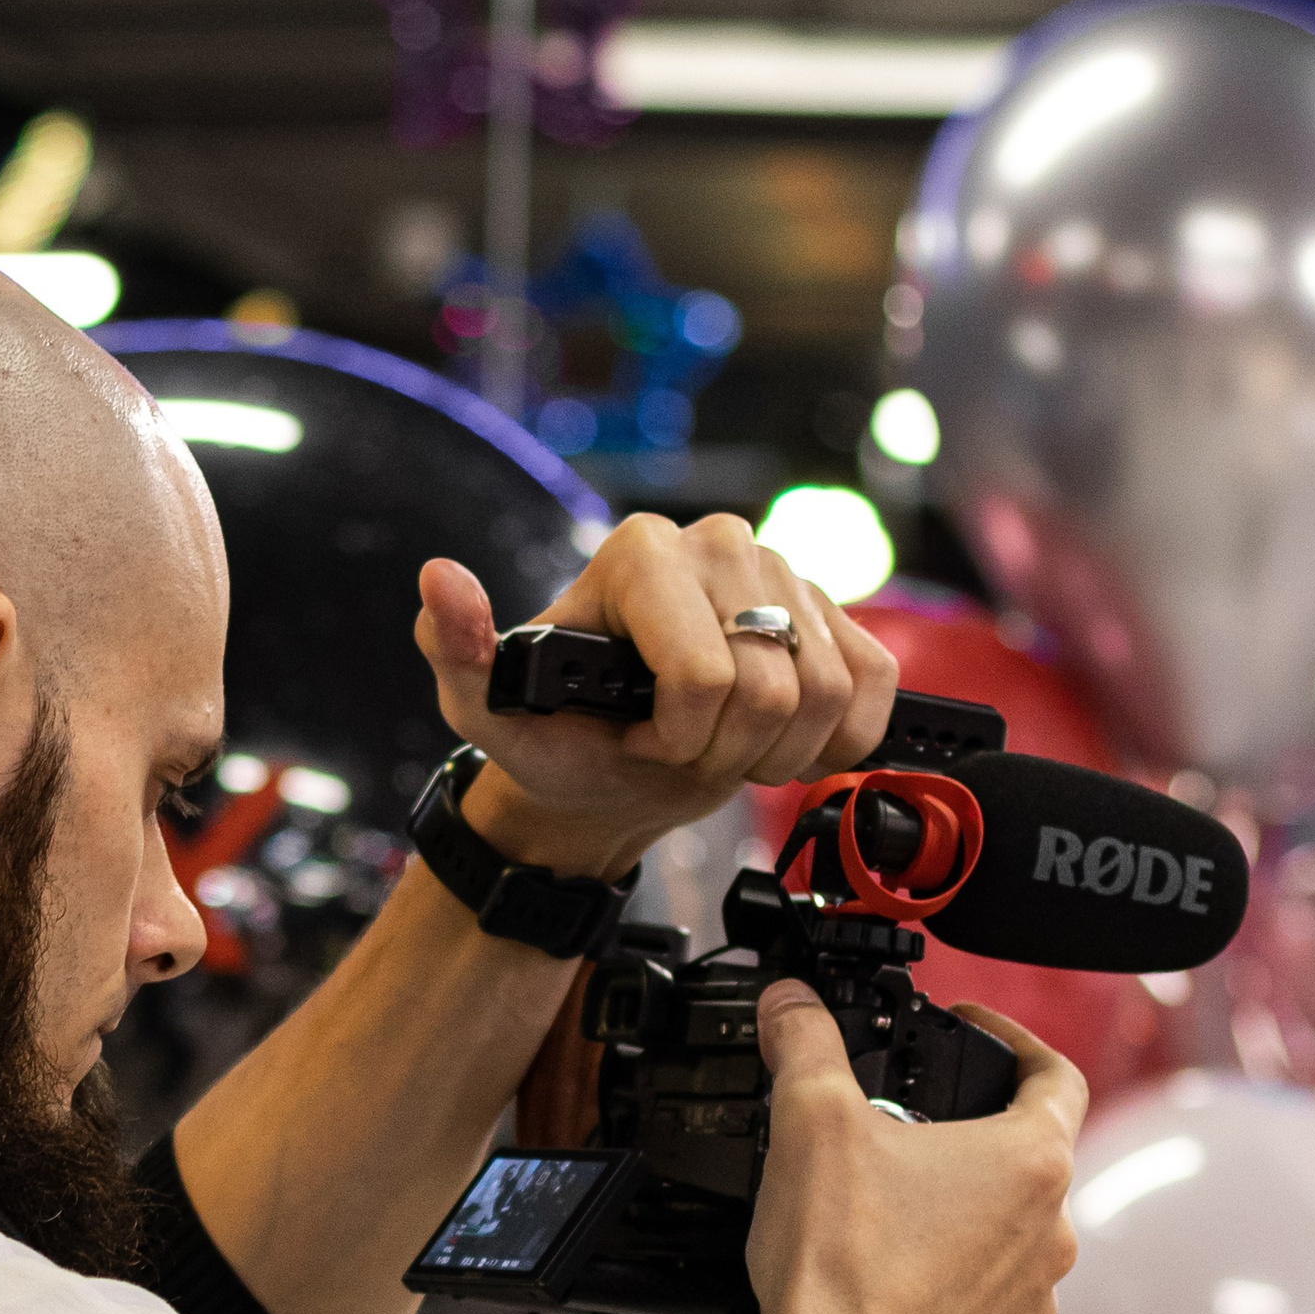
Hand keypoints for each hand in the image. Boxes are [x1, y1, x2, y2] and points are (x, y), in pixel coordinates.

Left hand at [413, 515, 900, 883]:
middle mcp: (719, 542)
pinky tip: (779, 738)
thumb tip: (439, 580)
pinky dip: (837, 739)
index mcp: (640, 552)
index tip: (638, 740)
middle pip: (771, 688)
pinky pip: (874, 686)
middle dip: (724, 751)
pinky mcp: (837, 612)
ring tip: (721, 745)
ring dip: (776, 752)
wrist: (613, 770)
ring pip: (828, 695)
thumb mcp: (488, 710)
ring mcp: (787, 573)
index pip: (704, 674)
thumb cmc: (558, 739)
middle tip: (677, 749)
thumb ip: (457, 649)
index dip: (678, 737)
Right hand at [742, 984, 1087, 1313]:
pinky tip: (892, 1262)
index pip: (1055, 1071)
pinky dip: (950, 1264)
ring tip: (887, 1198)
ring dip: (959, 1200)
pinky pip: (988, 1282)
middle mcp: (1052, 1228)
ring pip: (1006, 1219)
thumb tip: (790, 1002)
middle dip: (964, 1127)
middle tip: (899, 1123)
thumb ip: (804, 1040)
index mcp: (1032, 1160)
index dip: (1012, 1038)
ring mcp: (1032, 1292)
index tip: (972, 1033)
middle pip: (1024, 1148)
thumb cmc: (837, 1267)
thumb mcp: (808, 1119)